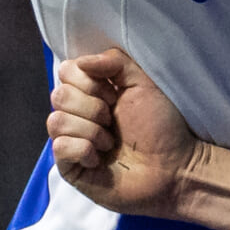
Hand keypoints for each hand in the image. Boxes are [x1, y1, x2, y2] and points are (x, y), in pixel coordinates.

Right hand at [47, 49, 202, 216]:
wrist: (174, 168)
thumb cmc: (163, 128)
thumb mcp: (144, 83)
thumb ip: (115, 61)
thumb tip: (82, 62)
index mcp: (92, 92)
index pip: (66, 71)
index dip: (89, 82)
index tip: (115, 96)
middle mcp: (78, 114)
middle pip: (59, 95)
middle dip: (92, 108)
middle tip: (113, 121)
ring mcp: (71, 140)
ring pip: (56, 121)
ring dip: (90, 131)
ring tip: (110, 143)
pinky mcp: (69, 167)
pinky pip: (59, 147)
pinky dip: (83, 150)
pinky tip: (100, 160)